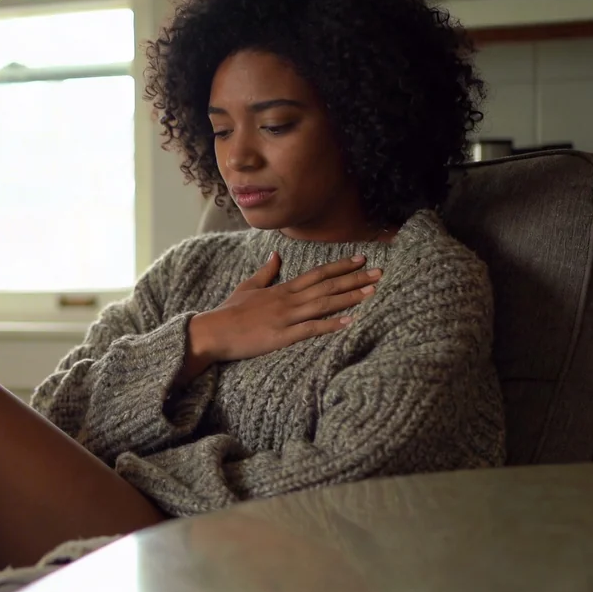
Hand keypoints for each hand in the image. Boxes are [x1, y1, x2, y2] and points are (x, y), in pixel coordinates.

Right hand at [188, 253, 380, 362]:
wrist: (213, 332)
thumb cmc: (229, 312)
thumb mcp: (247, 288)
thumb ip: (265, 272)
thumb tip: (276, 255)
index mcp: (281, 289)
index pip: (317, 274)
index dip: (340, 266)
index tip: (361, 259)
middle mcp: (288, 300)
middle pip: (327, 286)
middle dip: (354, 279)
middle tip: (379, 272)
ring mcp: (285, 318)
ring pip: (323, 304)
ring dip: (349, 297)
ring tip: (372, 292)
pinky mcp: (281, 336)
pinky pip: (311, 329)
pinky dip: (331, 324)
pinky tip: (349, 321)